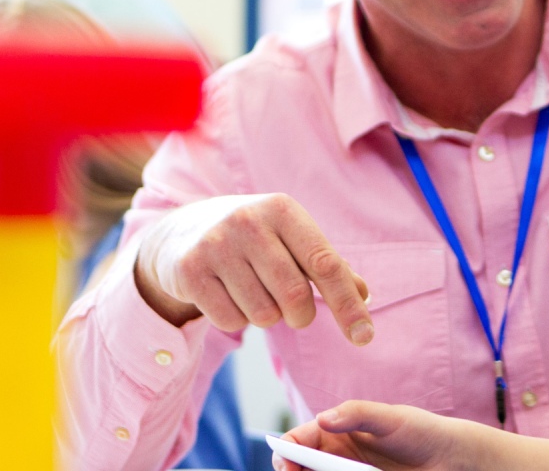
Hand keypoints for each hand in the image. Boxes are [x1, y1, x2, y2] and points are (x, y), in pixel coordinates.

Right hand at [134, 193, 372, 344]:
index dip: (348, 304)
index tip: (365, 337)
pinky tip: (225, 295)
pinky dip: (235, 319)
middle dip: (300, 315)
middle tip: (292, 309)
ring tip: (251, 291)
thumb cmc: (256, 239)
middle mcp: (248, 221)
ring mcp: (215, 244)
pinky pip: (229, 321)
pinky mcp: (188, 271)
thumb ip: (328, 265)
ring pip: (263, 315)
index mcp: (282, 209)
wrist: (183, 231)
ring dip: (265, 316)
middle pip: (295, 296)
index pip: (325, 264)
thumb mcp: (292, 239)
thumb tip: (364, 293)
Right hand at [275, 401, 474, 470]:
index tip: (288, 464)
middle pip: (299, 469)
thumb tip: (321, 419)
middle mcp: (335, 456)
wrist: (448, 457)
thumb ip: (357, 414)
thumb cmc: (419, 430)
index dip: (285, 452)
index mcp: (336, 431)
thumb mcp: (390, 418)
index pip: (297, 441)